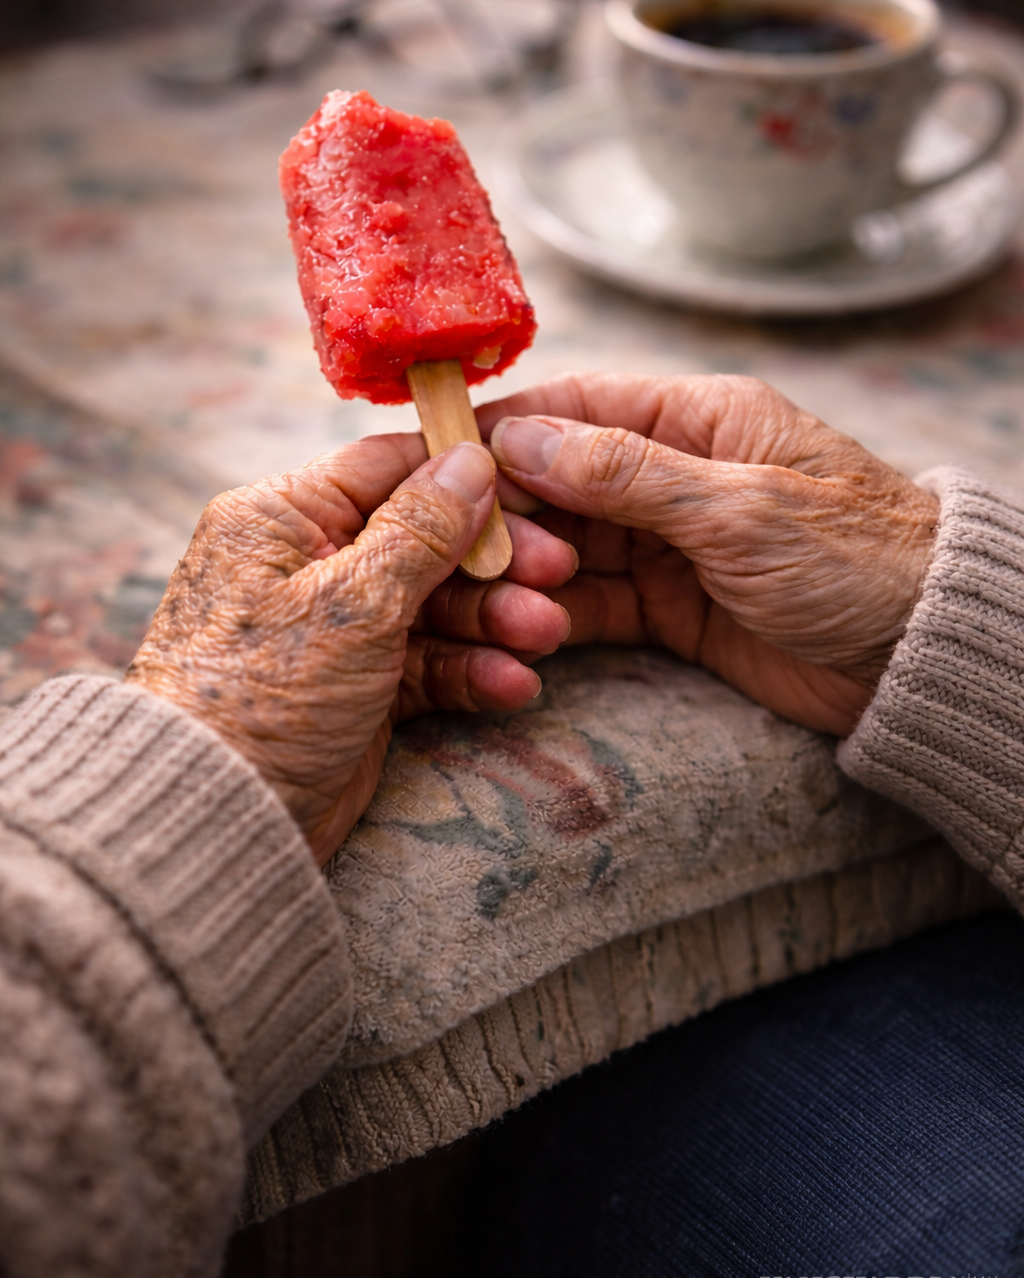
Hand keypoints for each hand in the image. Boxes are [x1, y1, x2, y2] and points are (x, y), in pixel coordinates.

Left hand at [127, 435, 575, 863]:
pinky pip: (427, 664)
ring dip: (493, 620)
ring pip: (434, 605)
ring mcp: (335, 629)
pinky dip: (469, 671)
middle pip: (424, 539)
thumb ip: (421, 530)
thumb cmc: (261, 696)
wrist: (217, 819)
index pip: (387, 468)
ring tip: (545, 637)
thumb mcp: (351, 603)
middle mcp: (306, 563)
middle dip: (493, 562)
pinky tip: (512, 685)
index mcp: (282, 517)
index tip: (535, 489)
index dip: (465, 475)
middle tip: (557, 574)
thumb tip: (471, 458)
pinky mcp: (357, 688)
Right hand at [479, 373, 938, 736]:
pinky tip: (524, 634)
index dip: (506, 431)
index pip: (578, 408)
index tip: (439, 460)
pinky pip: (595, 603)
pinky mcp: (671, 608)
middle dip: (510, 515)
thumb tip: (521, 438)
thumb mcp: (738, 509)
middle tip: (473, 556)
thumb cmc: (854, 559)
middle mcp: (673, 474)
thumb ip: (627, 474)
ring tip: (500, 604)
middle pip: (559, 482)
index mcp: (698, 419)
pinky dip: (557, 617)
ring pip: (568, 547)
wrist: (923, 657)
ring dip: (528, 574)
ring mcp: (668, 544)